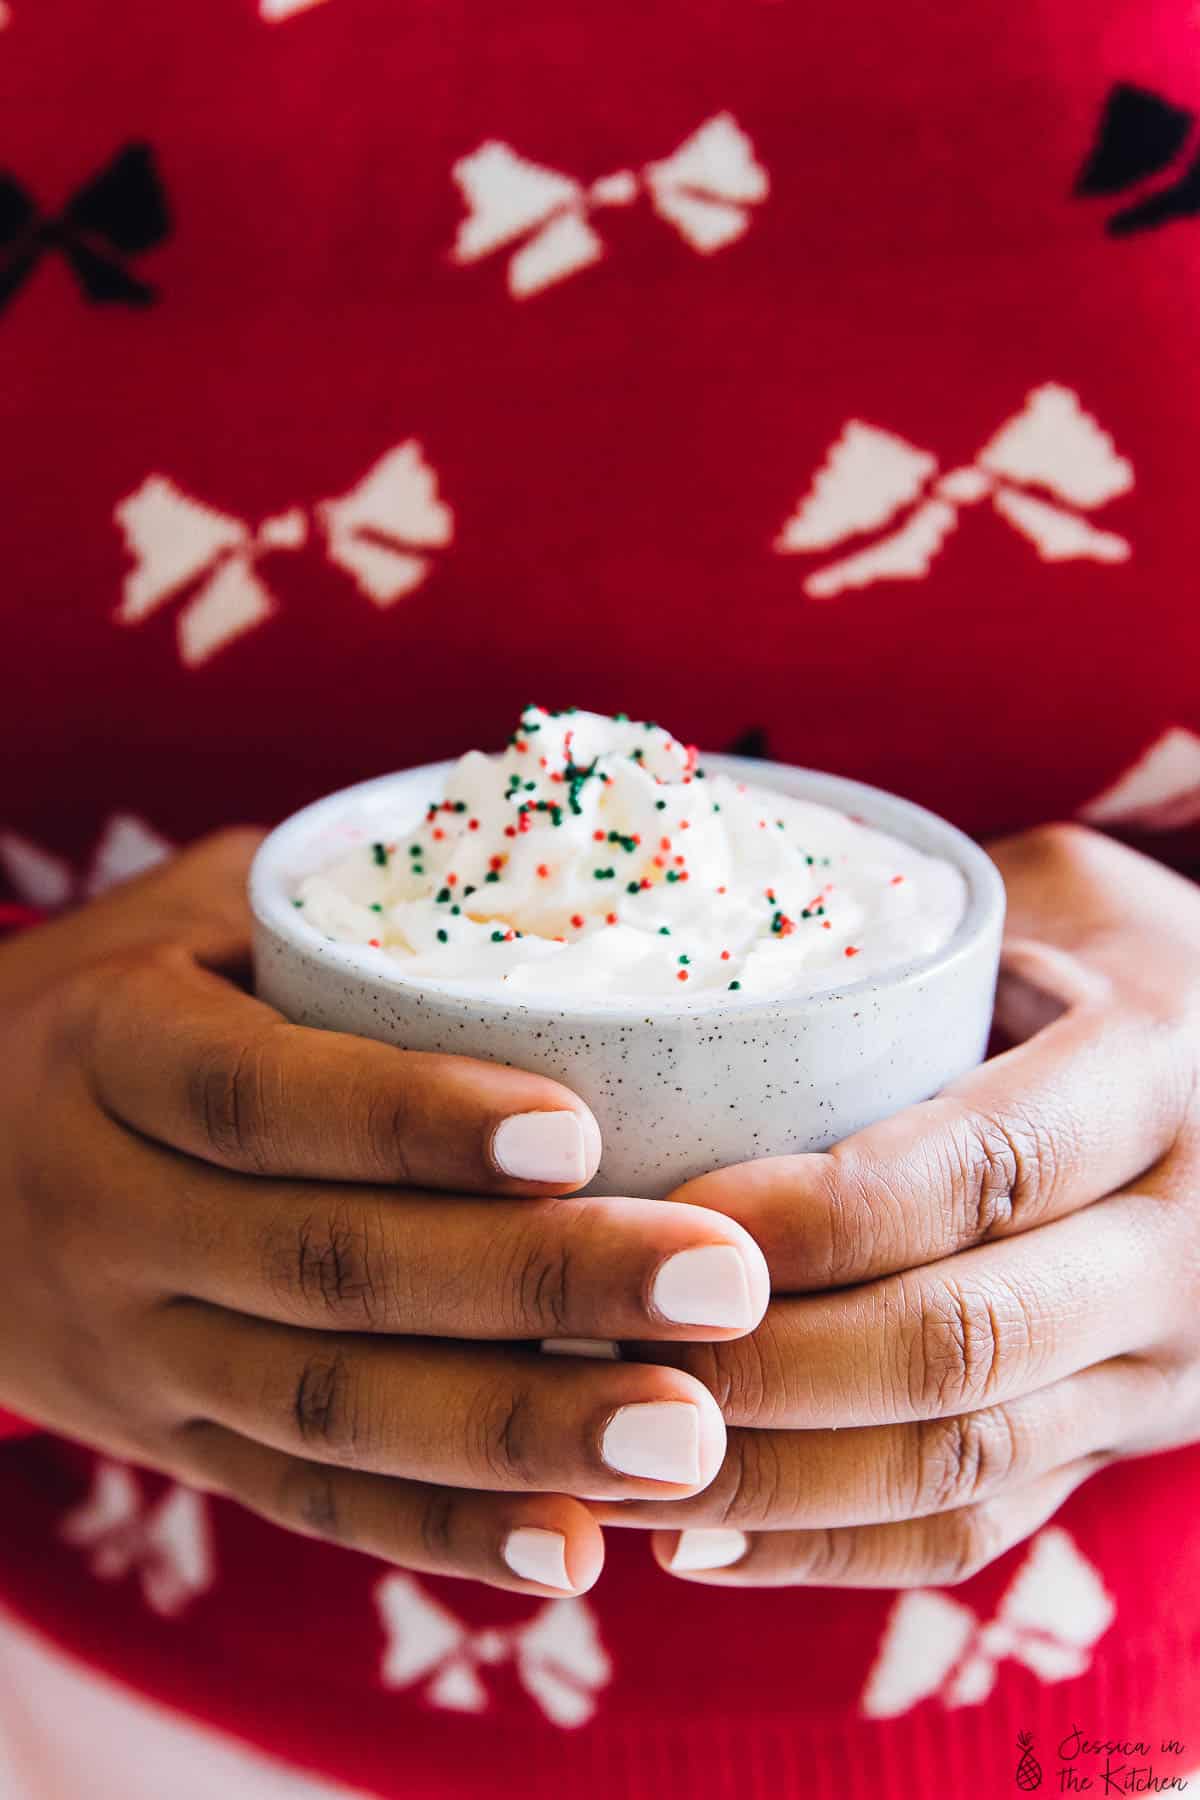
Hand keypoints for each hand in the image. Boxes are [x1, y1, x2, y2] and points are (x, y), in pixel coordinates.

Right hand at [0, 831, 768, 1596]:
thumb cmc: (108, 1007)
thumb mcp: (180, 923)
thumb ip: (333, 906)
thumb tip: (551, 844)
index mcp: (111, 1056)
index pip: (260, 1095)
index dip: (412, 1118)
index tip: (581, 1130)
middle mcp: (109, 1216)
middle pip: (325, 1265)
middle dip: (533, 1284)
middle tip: (719, 1285)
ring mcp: (134, 1352)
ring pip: (329, 1409)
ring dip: (516, 1432)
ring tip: (688, 1439)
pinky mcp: (170, 1443)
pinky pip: (306, 1502)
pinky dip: (440, 1534)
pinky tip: (574, 1547)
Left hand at [590, 825, 1199, 1586]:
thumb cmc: (1126, 967)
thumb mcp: (1062, 900)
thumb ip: (914, 921)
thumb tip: (695, 923)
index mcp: (1154, 1083)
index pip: (982, 1170)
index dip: (823, 1214)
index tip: (678, 1218)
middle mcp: (1176, 1245)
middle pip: (963, 1344)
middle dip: (770, 1364)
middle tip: (605, 1349)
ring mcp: (1156, 1368)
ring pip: (960, 1460)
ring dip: (772, 1480)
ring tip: (609, 1461)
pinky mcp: (1115, 1444)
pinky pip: (976, 1525)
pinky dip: (831, 1545)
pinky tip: (697, 1536)